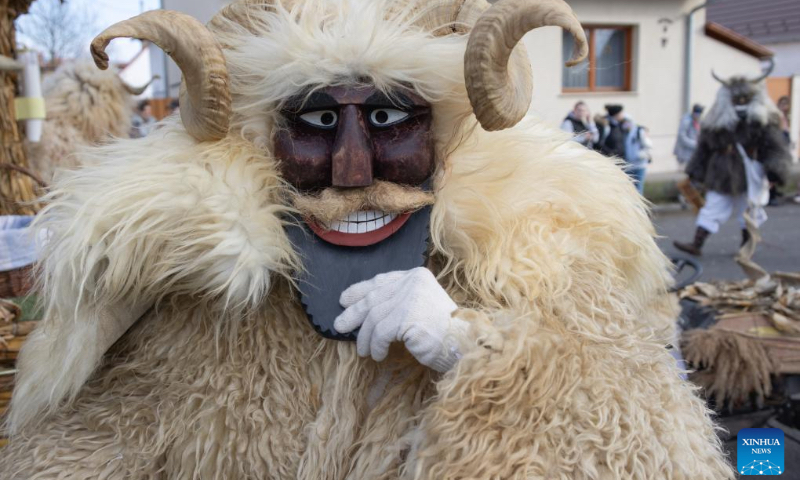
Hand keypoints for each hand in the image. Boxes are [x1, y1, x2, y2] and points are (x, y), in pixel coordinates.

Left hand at [334, 268, 467, 371]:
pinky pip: (381, 333)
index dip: (360, 290)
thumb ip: (398, 302)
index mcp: (417, 275)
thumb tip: (364, 309)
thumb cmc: (443, 332)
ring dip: (365, 337)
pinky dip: (376, 345)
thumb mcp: (420, 308)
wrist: (463, 344)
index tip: (345, 300)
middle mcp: (413, 281)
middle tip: (339, 326)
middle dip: (354, 313)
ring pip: (374, 317)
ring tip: (363, 351)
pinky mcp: (407, 315)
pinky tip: (378, 355)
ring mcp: (410, 297)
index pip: (381, 280)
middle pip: (374, 297)